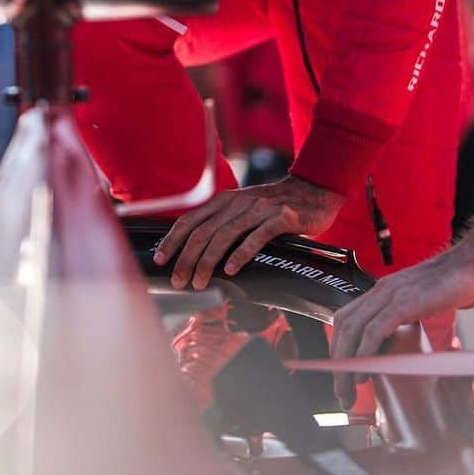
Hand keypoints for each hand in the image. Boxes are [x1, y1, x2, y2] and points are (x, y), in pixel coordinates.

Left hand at [152, 176, 342, 290]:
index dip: (173, 239)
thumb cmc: (275, 207)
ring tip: (199, 282)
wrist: (313, 192)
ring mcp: (259, 209)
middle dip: (186, 258)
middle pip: (203, 231)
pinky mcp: (281, 218)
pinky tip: (230, 270)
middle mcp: (237, 203)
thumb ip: (223, 223)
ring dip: (208, 261)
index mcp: (224, 201)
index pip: (190, 219)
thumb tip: (195, 251)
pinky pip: (256, 237)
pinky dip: (241, 254)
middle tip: (178, 281)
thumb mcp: (244, 209)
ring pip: (224, 235)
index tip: (160, 259)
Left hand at [329, 238, 473, 407]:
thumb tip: (408, 342)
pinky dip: (365, 351)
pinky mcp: (406, 302)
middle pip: (344, 327)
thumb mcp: (425, 301)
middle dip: (338, 362)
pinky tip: (364, 371)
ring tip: (349, 389)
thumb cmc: (458, 282)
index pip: (347, 318)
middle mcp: (382, 290)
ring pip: (354, 329)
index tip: (342, 374)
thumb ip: (411, 315)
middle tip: (342, 393)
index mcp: (384, 290)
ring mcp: (391, 294)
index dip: (339, 347)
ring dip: (346, 363)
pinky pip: (376, 329)